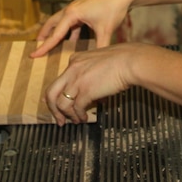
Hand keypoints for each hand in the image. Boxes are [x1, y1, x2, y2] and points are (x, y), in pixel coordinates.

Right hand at [30, 0, 132, 57]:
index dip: (44, 47)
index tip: (33, 54)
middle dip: (44, 36)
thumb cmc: (113, 8)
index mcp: (72, 14)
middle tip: (37, 48)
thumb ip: (99, 47)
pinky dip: (69, 32)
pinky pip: (71, 22)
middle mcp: (71, 10)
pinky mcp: (83, 9)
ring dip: (55, 32)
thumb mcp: (105, 31)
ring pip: (60, 22)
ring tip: (50, 44)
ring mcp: (76, 8)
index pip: (55, 34)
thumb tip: (95, 63)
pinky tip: (72, 41)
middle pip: (51, 24)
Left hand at [44, 43, 181, 124]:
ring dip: (68, 115)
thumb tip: (88, 93)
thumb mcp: (99, 62)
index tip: (57, 105)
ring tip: (76, 121)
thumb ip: (90, 74)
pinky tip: (84, 118)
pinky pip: (76, 108)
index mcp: (74, 60)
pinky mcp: (86, 90)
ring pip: (61, 103)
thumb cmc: (121, 61)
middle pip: (51, 93)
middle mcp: (71, 69)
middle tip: (59, 120)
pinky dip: (79, 116)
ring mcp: (77, 80)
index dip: (56, 95)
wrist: (130, 61)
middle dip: (53, 109)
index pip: (59, 81)